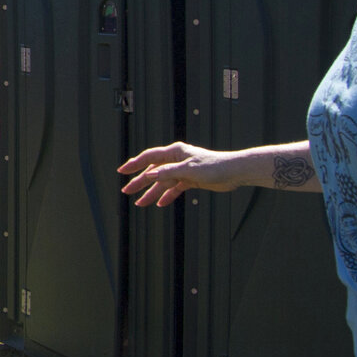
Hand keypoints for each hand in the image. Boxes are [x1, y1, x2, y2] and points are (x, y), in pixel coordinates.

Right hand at [118, 142, 248, 205]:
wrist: (234, 172)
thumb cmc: (214, 166)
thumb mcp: (188, 169)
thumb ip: (168, 172)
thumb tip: (149, 174)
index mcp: (175, 152)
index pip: (149, 157)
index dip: (134, 164)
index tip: (122, 171)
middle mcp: (177, 160)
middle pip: (154, 171)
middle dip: (140, 182)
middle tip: (127, 191)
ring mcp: (183, 170)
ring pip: (163, 182)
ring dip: (152, 192)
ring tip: (140, 203)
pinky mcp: (190, 180)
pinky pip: (174, 188)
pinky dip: (168, 195)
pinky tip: (160, 204)